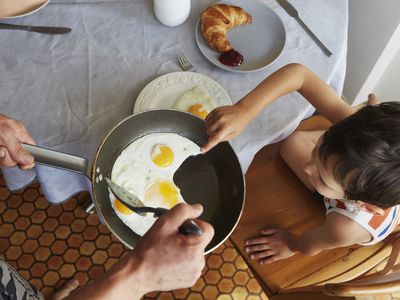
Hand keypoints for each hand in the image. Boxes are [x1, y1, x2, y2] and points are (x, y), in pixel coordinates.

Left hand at [0, 114, 34, 168]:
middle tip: (1, 149)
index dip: (27, 159)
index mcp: (19, 133)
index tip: (22, 165)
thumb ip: (18, 149)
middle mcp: (11, 140)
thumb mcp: (7, 135)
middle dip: (8, 158)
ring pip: (6, 161)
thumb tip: (30, 161)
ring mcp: (2, 146)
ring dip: (0, 157)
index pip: (31, 150)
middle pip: (17, 159)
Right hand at [66, 203, 214, 299]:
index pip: (208, 228)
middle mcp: (199, 262)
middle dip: (188, 236)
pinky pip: (191, 263)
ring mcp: (195, 272)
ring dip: (185, 248)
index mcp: (195, 248)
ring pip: (196, 251)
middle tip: (171, 239)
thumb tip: (198, 208)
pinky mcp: (190, 279)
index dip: (194, 224)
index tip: (180, 228)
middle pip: (201, 240)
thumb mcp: (165, 223)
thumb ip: (184, 211)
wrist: (137, 274)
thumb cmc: (149, 250)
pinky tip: (169, 260)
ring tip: (168, 250)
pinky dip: (183, 260)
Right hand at [201, 104, 250, 152]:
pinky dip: (210, 121)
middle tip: (219, 131)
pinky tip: (216, 121)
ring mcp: (217, 114)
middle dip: (212, 133)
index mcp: (226, 128)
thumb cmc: (239, 123)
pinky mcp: (215, 110)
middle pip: (208, 131)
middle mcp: (221, 121)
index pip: (215, 139)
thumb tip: (211, 140)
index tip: (202, 150)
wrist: (242, 111)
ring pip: (206, 125)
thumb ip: (222, 138)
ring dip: (210, 127)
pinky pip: (206, 118)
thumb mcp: (233, 135)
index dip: (208, 146)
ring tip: (219, 125)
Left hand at [245, 228, 294, 264]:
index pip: (259, 240)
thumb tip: (261, 232)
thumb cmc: (287, 236)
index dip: (252, 241)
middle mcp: (271, 246)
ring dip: (257, 255)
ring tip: (251, 256)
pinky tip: (260, 262)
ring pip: (264, 253)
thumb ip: (269, 231)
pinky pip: (270, 259)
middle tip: (246, 250)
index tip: (246, 242)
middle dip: (252, 248)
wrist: (295, 243)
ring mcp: (274, 252)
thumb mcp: (277, 230)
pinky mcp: (278, 256)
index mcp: (270, 239)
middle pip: (260, 247)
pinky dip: (265, 261)